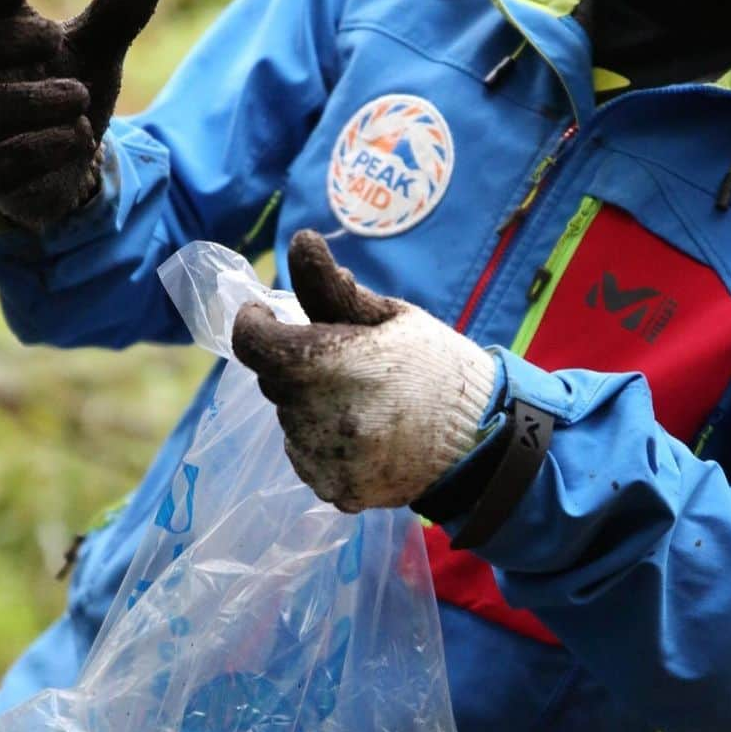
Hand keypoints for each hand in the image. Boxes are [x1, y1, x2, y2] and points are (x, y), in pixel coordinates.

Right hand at [0, 0, 164, 229]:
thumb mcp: (97, 52)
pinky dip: (50, 144)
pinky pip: (10, 156)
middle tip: (55, 35)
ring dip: (39, 99)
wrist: (69, 167)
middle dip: (5, 41)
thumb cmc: (67, 93)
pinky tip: (78, 135)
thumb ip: (117, 13)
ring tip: (80, 97)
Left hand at [231, 231, 495, 511]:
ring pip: (291, 419)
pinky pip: (310, 456)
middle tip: (347, 360)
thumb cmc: (434, 364)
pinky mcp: (332, 490)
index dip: (254, 322)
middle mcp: (310, 416)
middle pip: (273, 380)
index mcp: (319, 364)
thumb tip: (300, 241)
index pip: (251, 341)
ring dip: (311, 405)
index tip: (269, 313)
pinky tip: (370, 433)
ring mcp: (320, 459)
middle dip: (296, 364)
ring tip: (368, 402)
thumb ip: (330, 286)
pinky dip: (328, 442)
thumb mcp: (389, 316)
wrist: (480, 439)